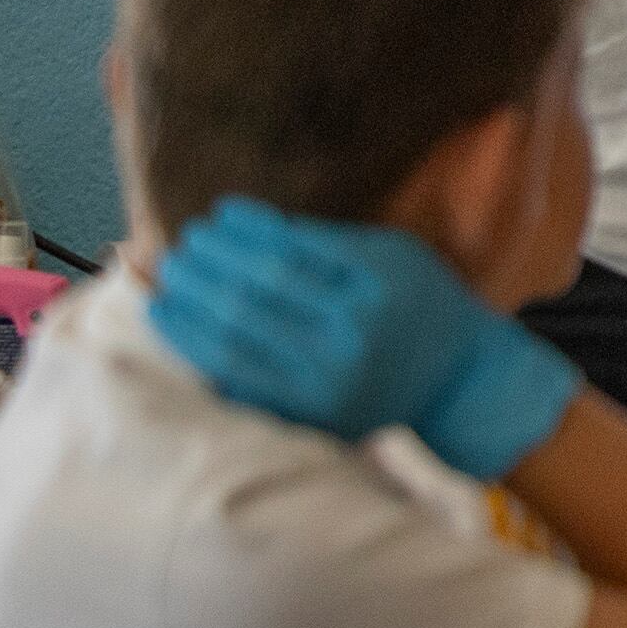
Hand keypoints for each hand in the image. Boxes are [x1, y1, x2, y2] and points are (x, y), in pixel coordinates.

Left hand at [144, 198, 582, 480]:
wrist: (457, 381)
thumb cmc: (418, 303)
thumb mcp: (391, 257)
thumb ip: (323, 241)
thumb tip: (233, 221)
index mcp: (381, 286)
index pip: (293, 248)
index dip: (247, 230)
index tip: (218, 214)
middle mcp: (355, 336)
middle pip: (258, 289)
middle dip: (212, 259)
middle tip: (186, 240)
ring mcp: (328, 380)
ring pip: (235, 334)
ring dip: (191, 297)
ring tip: (171, 271)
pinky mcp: (306, 413)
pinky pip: (233, 374)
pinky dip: (192, 343)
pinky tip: (169, 316)